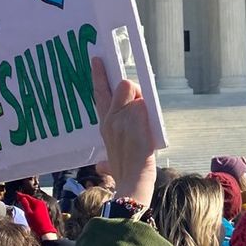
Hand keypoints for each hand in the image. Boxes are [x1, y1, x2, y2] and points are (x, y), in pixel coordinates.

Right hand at [13, 191, 55, 239]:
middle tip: (18, 197)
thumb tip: (22, 198)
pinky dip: (31, 205)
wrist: (45, 230)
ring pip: (33, 202)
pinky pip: (36, 206)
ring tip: (21, 201)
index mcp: (37, 202)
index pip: (28, 197)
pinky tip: (28, 207)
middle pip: (31, 199)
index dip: (21, 195)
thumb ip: (25, 205)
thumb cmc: (37, 223)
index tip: (16, 193)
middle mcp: (41, 203)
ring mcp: (43, 207)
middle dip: (24, 198)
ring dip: (27, 202)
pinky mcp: (43, 210)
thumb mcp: (28, 214)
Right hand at [91, 58, 156, 207]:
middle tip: (104, 61)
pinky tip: (147, 129)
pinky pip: (144, 102)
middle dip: (116, 78)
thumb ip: (106, 162)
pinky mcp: (134, 117)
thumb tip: (102, 167)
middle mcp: (111, 119)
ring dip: (141, 100)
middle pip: (118, 86)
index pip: (100, 96)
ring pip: (131, 90)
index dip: (98, 77)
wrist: (131, 184)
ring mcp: (121, 116)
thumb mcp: (111, 164)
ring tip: (143, 124)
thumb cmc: (124, 175)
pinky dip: (148, 111)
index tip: (96, 62)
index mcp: (105, 127)